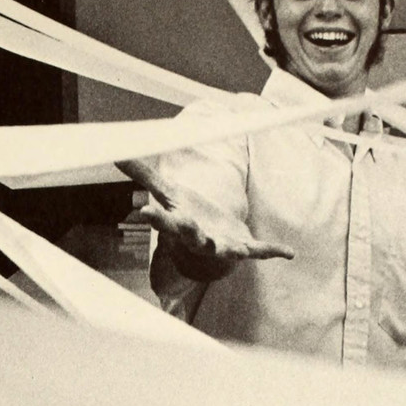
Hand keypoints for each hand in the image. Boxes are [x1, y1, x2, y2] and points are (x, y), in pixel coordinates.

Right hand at [116, 158, 293, 277]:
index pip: (163, 220)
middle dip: (186, 230)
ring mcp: (222, 245)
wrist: (207, 249)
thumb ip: (146, 176)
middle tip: (181, 223)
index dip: (154, 216)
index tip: (142, 211)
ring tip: (236, 251)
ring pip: (223, 248)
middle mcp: (199, 238)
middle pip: (190, 234)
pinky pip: (259, 251)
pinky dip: (272, 251)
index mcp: (179, 224)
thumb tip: (117, 153)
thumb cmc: (186, 217)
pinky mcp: (243, 247)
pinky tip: (289, 252)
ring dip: (229, 248)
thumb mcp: (168, 194)